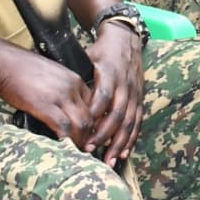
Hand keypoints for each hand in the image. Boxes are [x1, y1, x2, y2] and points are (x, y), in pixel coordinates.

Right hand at [0, 42, 93, 144]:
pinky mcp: (44, 105)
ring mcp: (59, 96)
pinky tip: (64, 147)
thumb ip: (63, 90)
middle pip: (90, 117)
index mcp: (75, 80)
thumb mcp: (52, 75)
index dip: (93, 124)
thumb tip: (65, 110)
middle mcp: (72, 88)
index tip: (88, 136)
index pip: (94, 106)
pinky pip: (63, 126)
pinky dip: (66, 140)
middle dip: (90, 137)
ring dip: (80, 142)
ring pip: (81, 124)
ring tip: (76, 152)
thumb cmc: (24, 69)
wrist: (5, 62)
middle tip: (85, 149)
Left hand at [82, 22, 146, 163]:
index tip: (81, 131)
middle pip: (117, 114)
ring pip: (129, 121)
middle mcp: (125, 84)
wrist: (126, 39)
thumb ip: (77, 78)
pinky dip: (132, 139)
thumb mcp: (87, 58)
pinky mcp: (140, 98)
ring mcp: (135, 93)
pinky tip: (124, 153)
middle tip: (90, 150)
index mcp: (110, 74)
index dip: (93, 115)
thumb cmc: (101, 51)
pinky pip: (138, 122)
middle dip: (104, 135)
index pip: (102, 97)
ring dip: (119, 142)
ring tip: (109, 160)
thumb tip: (58, 97)